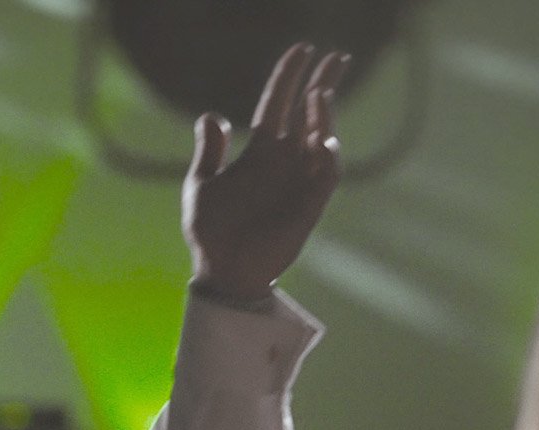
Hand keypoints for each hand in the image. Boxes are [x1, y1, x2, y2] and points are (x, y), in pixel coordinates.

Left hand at [182, 43, 350, 302]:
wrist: (223, 271)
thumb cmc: (210, 230)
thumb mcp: (202, 184)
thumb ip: (210, 151)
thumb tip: (211, 116)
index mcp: (259, 152)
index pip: (278, 104)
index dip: (288, 76)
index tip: (301, 49)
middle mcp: (284, 161)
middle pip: (309, 113)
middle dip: (322, 83)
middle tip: (337, 56)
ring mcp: (299, 181)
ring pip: (321, 138)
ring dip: (324, 115)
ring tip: (319, 93)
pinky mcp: (309, 204)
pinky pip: (326, 175)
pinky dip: (328, 156)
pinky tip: (322, 141)